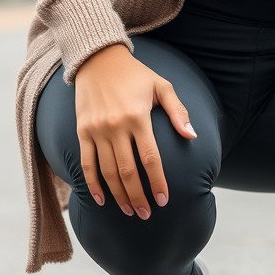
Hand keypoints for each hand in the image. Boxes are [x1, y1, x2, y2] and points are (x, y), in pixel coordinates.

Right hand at [73, 43, 197, 217]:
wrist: (98, 60)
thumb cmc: (135, 75)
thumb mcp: (161, 86)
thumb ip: (178, 112)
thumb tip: (193, 136)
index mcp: (138, 117)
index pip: (150, 158)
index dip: (157, 182)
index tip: (164, 200)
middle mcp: (116, 126)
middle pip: (128, 171)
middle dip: (138, 196)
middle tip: (146, 214)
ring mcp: (96, 130)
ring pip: (107, 172)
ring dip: (119, 196)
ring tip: (129, 211)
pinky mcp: (82, 131)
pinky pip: (86, 164)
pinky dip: (93, 184)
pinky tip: (102, 199)